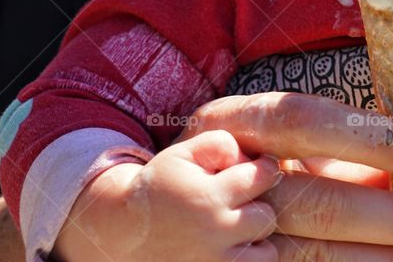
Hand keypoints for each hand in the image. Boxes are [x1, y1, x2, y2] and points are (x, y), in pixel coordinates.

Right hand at [54, 130, 282, 261]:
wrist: (124, 232)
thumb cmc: (159, 187)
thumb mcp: (181, 154)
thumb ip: (218, 143)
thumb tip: (250, 156)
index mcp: (209, 196)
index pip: (263, 177)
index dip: (265, 168)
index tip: (259, 169)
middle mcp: (215, 233)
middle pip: (268, 217)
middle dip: (260, 205)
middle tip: (244, 200)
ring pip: (267, 253)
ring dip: (258, 238)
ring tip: (240, 227)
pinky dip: (250, 259)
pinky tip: (236, 245)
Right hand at [182, 93, 392, 260]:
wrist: (139, 217)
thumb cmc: (222, 163)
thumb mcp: (269, 139)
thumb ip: (344, 150)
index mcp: (231, 123)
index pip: (298, 120)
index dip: (358, 135)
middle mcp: (224, 178)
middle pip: (313, 199)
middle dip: (392, 215)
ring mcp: (223, 234)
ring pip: (311, 252)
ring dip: (383, 260)